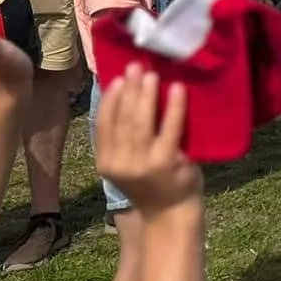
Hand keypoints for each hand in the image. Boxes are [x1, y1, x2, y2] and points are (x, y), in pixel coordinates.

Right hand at [95, 65, 201, 212]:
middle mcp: (120, 163)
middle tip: (135, 66)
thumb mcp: (127, 165)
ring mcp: (143, 164)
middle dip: (129, 90)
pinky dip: (174, 107)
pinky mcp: (167, 163)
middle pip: (122, 119)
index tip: (118, 78)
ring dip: (146, 95)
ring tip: (151, 74)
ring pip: (141, 122)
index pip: (103, 125)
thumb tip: (127, 98)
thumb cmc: (151, 183)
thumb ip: (123, 140)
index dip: (110, 99)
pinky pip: (170, 129)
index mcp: (106, 162)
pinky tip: (177, 89)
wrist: (171, 213)